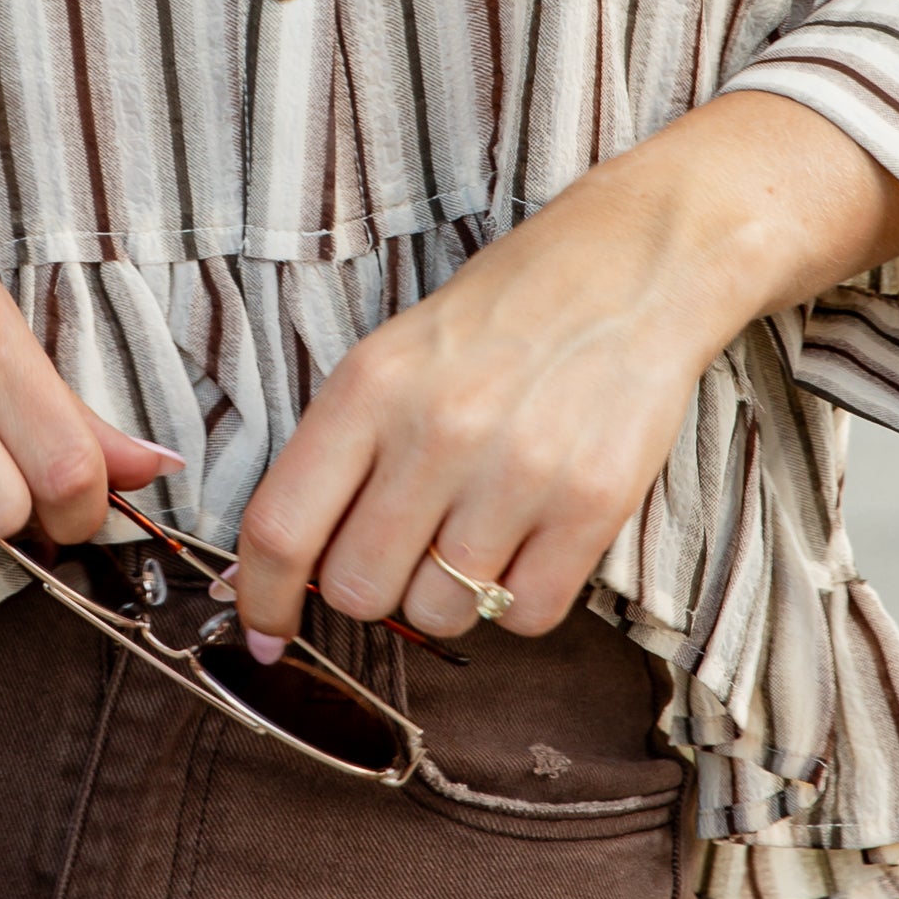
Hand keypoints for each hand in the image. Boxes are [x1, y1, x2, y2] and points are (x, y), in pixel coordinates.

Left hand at [233, 94, 898, 653]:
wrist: (636, 264)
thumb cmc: (504, 316)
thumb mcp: (396, 355)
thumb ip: (341, 452)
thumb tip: (288, 566)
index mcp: (369, 387)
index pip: (281, 528)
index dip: (262, 600)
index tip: (266, 635)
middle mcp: (437, 431)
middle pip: (357, 590)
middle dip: (372, 589)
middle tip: (406, 550)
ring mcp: (518, 472)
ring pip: (440, 614)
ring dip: (450, 595)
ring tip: (479, 529)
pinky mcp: (592, 504)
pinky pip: (527, 615)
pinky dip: (522, 598)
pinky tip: (532, 540)